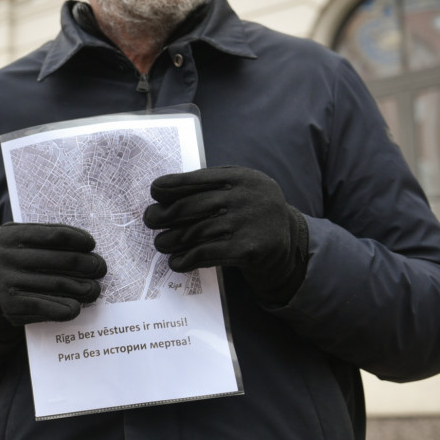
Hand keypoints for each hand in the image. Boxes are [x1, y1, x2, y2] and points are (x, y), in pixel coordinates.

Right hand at [0, 223, 106, 327]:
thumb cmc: (6, 262)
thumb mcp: (13, 241)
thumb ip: (40, 237)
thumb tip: (82, 242)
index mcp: (8, 235)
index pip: (51, 234)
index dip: (76, 239)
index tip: (91, 244)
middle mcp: (3, 255)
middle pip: (56, 260)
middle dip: (84, 264)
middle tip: (100, 268)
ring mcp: (2, 280)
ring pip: (53, 284)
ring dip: (80, 288)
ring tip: (94, 289)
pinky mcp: (4, 304)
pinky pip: (40, 305)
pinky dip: (61, 308)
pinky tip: (76, 308)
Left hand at [142, 166, 308, 305]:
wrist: (289, 244)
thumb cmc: (252, 214)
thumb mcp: (240, 191)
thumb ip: (211, 188)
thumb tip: (163, 197)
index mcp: (242, 177)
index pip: (198, 179)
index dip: (171, 185)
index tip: (154, 192)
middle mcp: (246, 197)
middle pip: (192, 206)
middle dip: (164, 214)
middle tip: (150, 220)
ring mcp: (249, 223)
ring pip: (195, 232)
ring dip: (171, 240)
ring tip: (160, 243)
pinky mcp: (249, 249)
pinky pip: (206, 253)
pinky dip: (186, 258)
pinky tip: (176, 262)